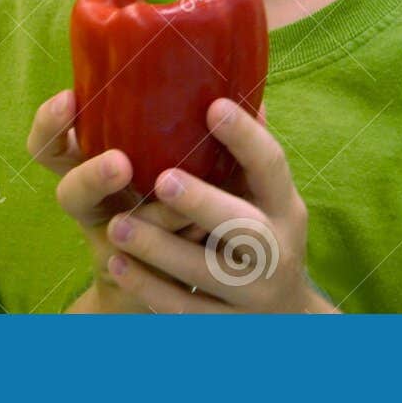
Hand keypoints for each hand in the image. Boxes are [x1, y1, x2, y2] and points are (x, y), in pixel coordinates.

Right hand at [27, 89, 199, 312]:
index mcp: (94, 164)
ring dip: (149, 220)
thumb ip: (202, 136)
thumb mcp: (184, 162)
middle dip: (91, 176)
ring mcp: (115, 245)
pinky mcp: (142, 277)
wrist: (182, 277)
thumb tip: (254, 101)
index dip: (50, 123)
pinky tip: (204, 233)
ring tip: (182, 212)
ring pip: (115, 237)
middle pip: (69, 192)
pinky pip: (152, 268)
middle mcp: (96, 205)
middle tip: (120, 163)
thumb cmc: (183, 199)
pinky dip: (181, 248)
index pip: (51, 144)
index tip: (68, 97)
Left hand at [102, 98, 336, 313]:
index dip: (247, 137)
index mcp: (285, 207)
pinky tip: (115, 265)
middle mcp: (275, 250)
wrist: (286, 323)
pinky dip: (149, 289)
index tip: (213, 104)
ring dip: (159, 249)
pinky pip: (184, 312)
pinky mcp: (226, 328)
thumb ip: (246, 151)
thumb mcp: (267, 197)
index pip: (272, 167)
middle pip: (243, 229)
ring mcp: (252, 295)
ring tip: (116, 225)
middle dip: (203, 203)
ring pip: (206, 275)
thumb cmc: (264, 236)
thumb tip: (232, 73)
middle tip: (159, 179)